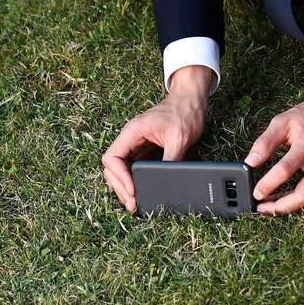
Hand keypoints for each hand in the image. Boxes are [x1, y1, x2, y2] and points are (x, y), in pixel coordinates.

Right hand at [102, 88, 207, 213]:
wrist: (191, 100)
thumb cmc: (184, 112)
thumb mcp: (179, 138)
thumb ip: (170, 160)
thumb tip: (166, 182)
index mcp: (132, 132)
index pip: (112, 158)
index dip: (119, 177)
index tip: (132, 190)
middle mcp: (130, 138)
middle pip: (112, 168)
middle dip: (121, 187)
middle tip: (132, 204)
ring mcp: (136, 144)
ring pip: (120, 169)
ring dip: (124, 186)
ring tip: (134, 202)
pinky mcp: (144, 149)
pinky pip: (132, 167)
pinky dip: (133, 181)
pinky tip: (139, 191)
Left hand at [244, 96, 303, 214]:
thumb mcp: (283, 121)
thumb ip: (265, 142)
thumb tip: (250, 162)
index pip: (285, 170)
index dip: (268, 184)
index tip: (256, 192)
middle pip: (303, 195)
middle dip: (280, 207)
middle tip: (262, 207)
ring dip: (289, 207)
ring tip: (271, 205)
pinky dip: (299, 200)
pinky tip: (286, 198)